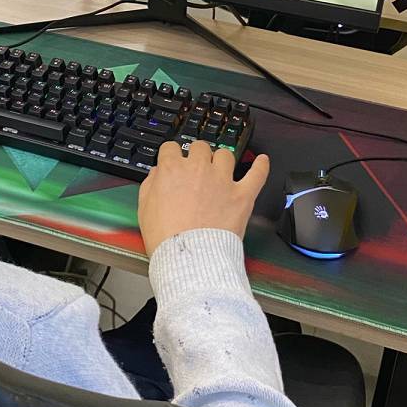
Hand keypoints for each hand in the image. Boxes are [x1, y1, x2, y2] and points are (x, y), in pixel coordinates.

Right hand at [138, 141, 269, 257]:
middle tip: (196, 168)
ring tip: (220, 169)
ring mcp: (222, 181)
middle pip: (200, 147)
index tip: (173, 162)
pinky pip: (257, 174)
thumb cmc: (167, 239)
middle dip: (197, 155)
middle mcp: (198, 169)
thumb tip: (156, 174)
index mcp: (172, 170)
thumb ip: (150, 185)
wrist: (191, 259)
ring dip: (222, 160)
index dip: (171, 155)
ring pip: (225, 155)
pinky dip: (261, 166)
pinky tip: (262, 161)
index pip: (171, 148)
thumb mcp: (145, 210)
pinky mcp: (242, 195)